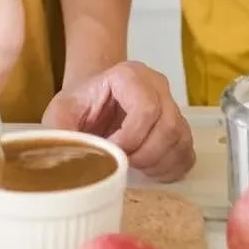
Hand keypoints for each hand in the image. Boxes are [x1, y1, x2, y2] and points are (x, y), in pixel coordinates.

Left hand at [42, 60, 194, 181]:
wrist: (94, 99)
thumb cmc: (80, 104)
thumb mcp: (61, 112)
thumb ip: (61, 130)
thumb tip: (67, 159)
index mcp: (130, 76)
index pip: (145, 108)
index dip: (130, 138)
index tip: (110, 151)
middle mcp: (157, 86)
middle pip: (168, 126)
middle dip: (144, 154)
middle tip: (123, 164)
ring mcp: (172, 106)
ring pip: (181, 139)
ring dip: (159, 163)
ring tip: (135, 169)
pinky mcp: (179, 127)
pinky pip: (187, 151)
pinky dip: (172, 168)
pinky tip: (150, 172)